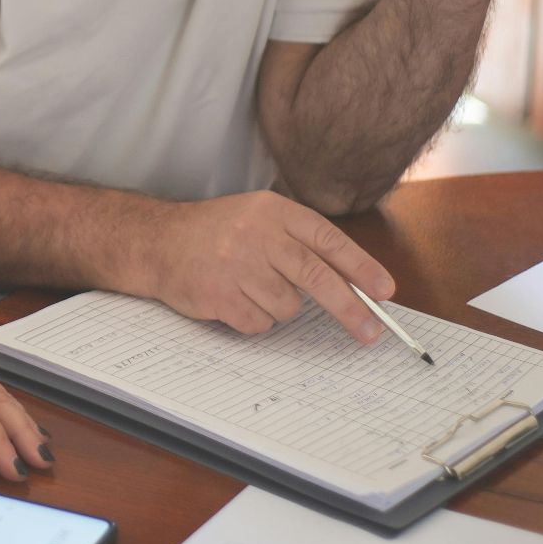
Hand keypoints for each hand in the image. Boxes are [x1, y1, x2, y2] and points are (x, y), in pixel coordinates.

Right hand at [141, 190, 396, 341]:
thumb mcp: (259, 218)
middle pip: (317, 276)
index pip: (328, 240)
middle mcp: (256, 234)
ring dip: (278, 307)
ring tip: (252, 288)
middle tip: (370, 332)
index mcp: (273, 211)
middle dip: (350, 308)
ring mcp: (236, 265)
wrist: (158, 241)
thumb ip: (299, 242)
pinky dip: (253, 319)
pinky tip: (235, 299)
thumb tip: (354, 283)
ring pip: (287, 307)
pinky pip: (259, 323)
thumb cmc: (217, 232)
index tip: (384, 291)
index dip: (361, 267)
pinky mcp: (219, 294)